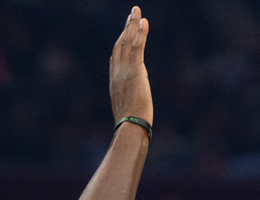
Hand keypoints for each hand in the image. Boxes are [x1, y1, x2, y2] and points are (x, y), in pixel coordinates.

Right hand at [110, 6, 152, 125]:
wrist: (130, 128)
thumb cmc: (132, 125)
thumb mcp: (129, 110)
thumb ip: (131, 100)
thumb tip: (137, 104)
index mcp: (114, 81)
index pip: (116, 57)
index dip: (120, 42)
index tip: (125, 32)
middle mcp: (117, 73)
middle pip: (120, 44)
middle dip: (126, 27)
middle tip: (132, 13)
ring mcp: (124, 71)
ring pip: (127, 41)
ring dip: (132, 24)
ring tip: (137, 11)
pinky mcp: (135, 71)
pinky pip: (137, 47)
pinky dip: (140, 33)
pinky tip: (144, 22)